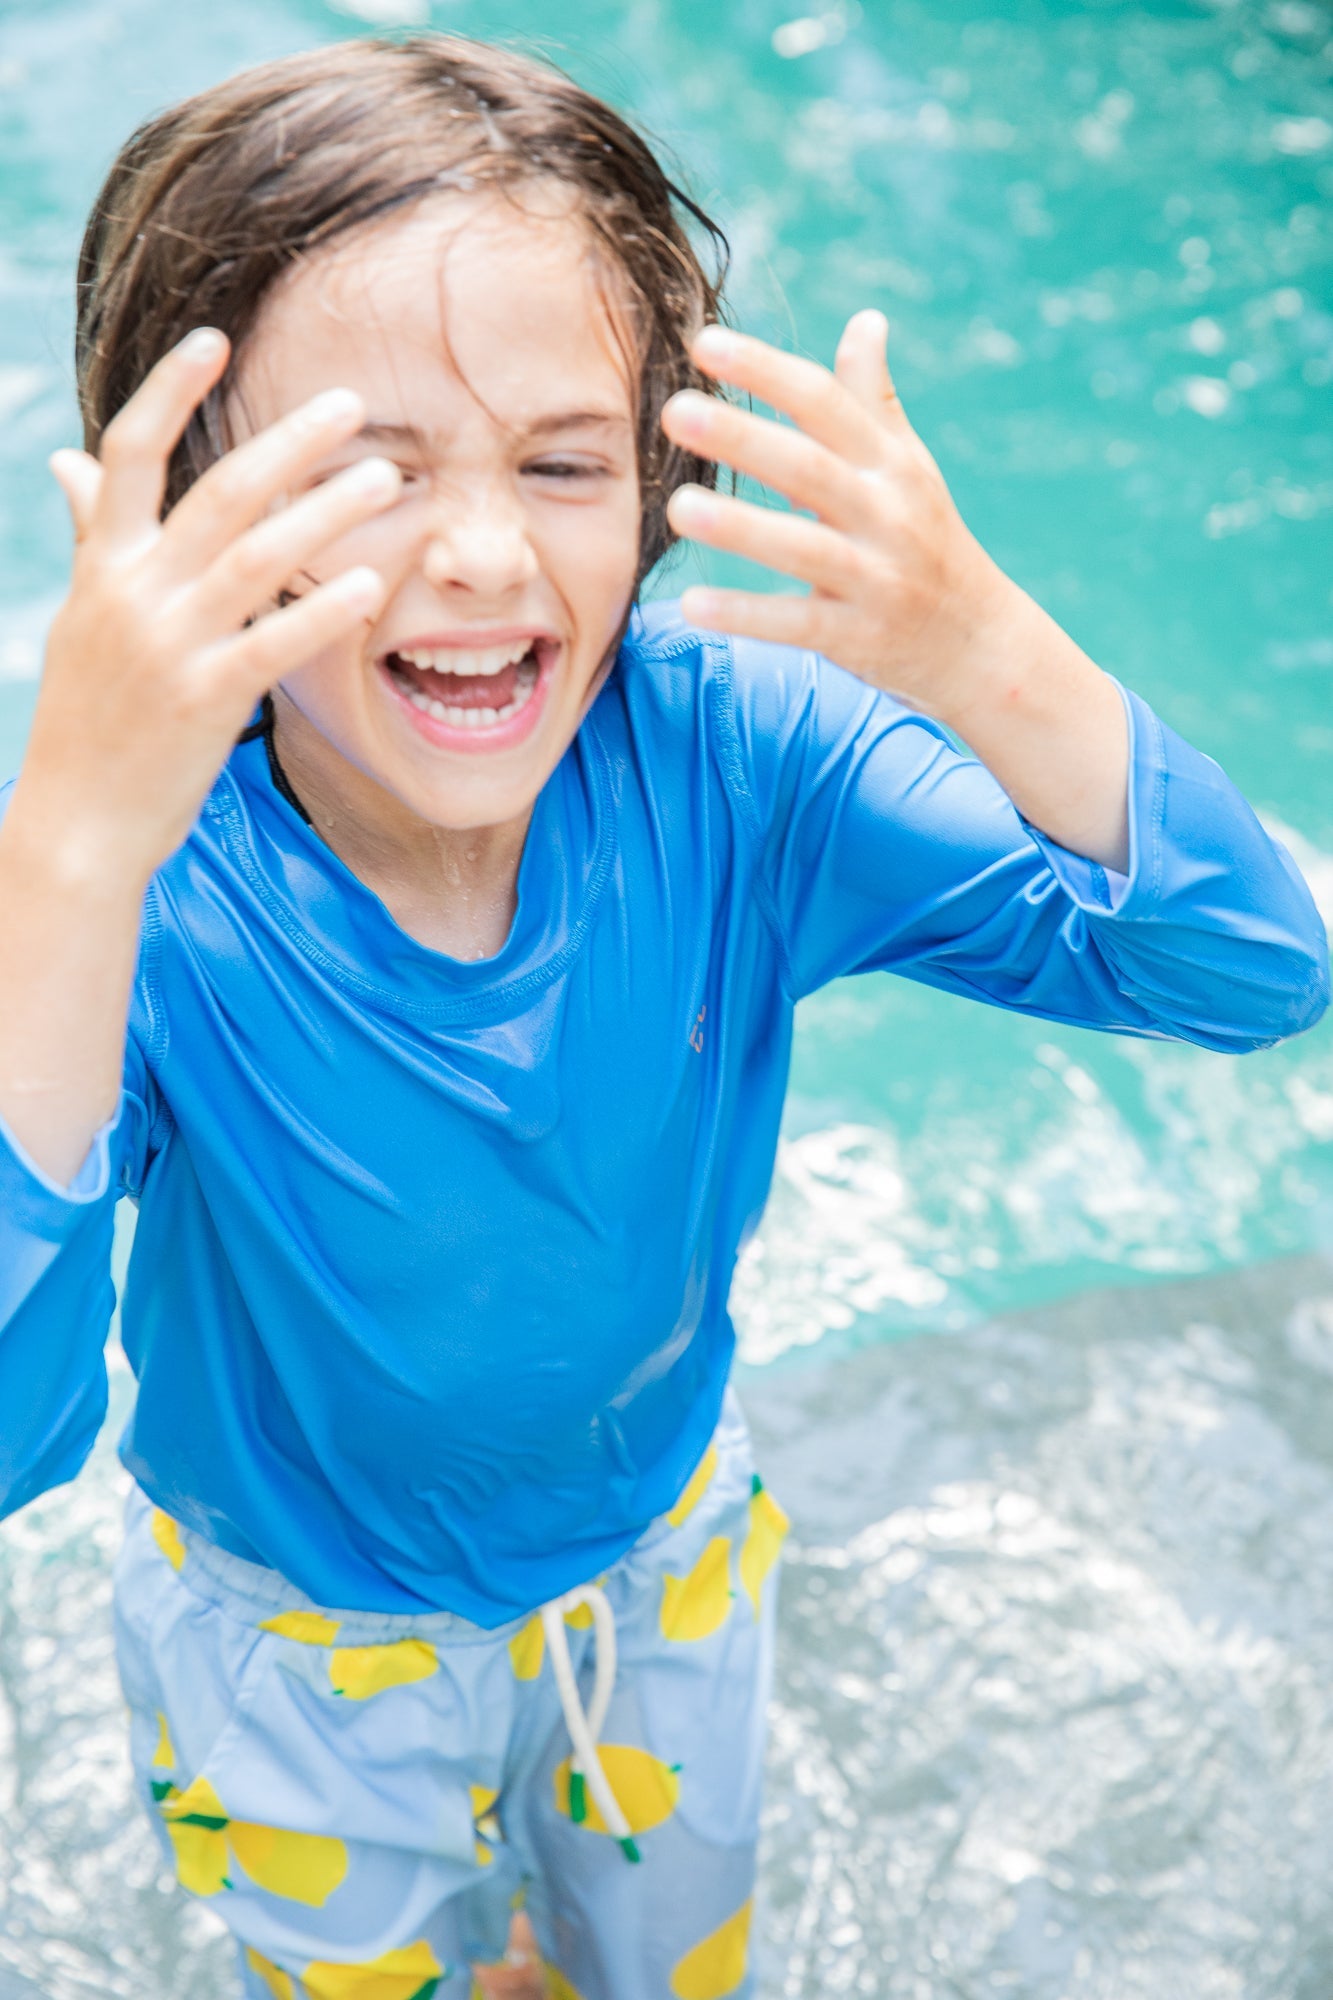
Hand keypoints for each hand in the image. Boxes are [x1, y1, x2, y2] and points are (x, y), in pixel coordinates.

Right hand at [23, 328, 399, 886]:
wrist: (78, 824)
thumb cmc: (89, 721)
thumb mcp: (81, 619)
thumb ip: (91, 537)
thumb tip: (65, 459)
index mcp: (103, 565)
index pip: (129, 453)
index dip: (169, 390)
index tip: (215, 338)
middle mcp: (132, 593)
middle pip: (218, 491)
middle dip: (288, 441)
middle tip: (353, 403)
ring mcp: (168, 646)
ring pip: (256, 555)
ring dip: (327, 509)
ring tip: (387, 478)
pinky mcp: (204, 701)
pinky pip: (274, 642)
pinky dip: (322, 607)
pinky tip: (370, 581)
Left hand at [661, 312, 1130, 869]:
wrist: (980, 645)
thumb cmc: (929, 543)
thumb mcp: (910, 468)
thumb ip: (875, 399)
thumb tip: (866, 320)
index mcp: (892, 464)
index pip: (825, 404)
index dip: (767, 371)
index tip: (706, 343)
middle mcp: (887, 514)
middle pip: (810, 467)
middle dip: (744, 437)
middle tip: (675, 410)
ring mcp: (876, 579)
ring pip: (804, 548)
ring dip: (741, 529)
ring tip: (676, 508)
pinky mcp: (860, 638)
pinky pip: (798, 625)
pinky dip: (746, 616)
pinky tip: (692, 605)